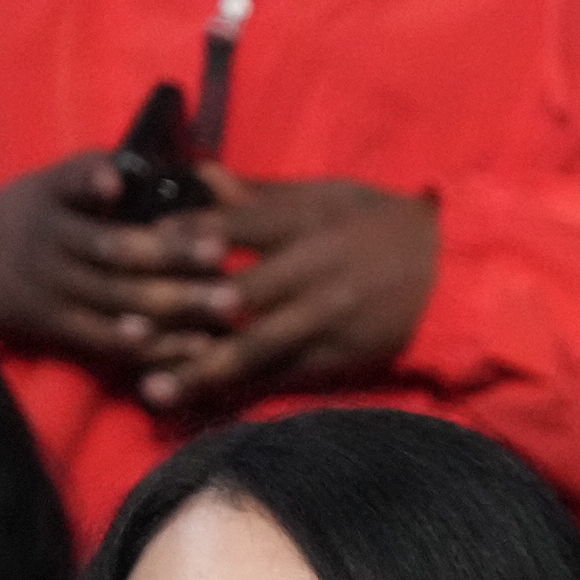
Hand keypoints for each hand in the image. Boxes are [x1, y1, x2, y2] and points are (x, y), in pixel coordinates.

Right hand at [0, 151, 234, 363]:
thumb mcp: (51, 184)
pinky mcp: (59, 326)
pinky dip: (154, 346)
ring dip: (177, 303)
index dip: (93, 180)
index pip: (71, 181)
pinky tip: (197, 348)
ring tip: (228, 304)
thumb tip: (174, 165)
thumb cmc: (32, 216)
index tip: (116, 182)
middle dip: (172, 251)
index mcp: (53, 196)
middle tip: (222, 252)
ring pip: (119, 296)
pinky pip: (110, 340)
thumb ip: (98, 173)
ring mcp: (56, 287)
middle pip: (114, 248)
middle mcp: (53, 241)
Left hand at [134, 173, 439, 410]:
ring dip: (200, 370)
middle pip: (235, 295)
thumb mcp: (331, 198)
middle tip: (122, 325)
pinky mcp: (337, 359)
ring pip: (255, 348)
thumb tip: (199, 176)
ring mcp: (326, 323)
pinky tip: (201, 404)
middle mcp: (314, 276)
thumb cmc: (388, 228)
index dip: (184, 238)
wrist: (457, 279)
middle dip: (176, 312)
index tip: (136, 244)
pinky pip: (281, 377)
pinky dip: (239, 392)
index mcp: (310, 227)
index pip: (238, 228)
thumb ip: (263, 195)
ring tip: (153, 388)